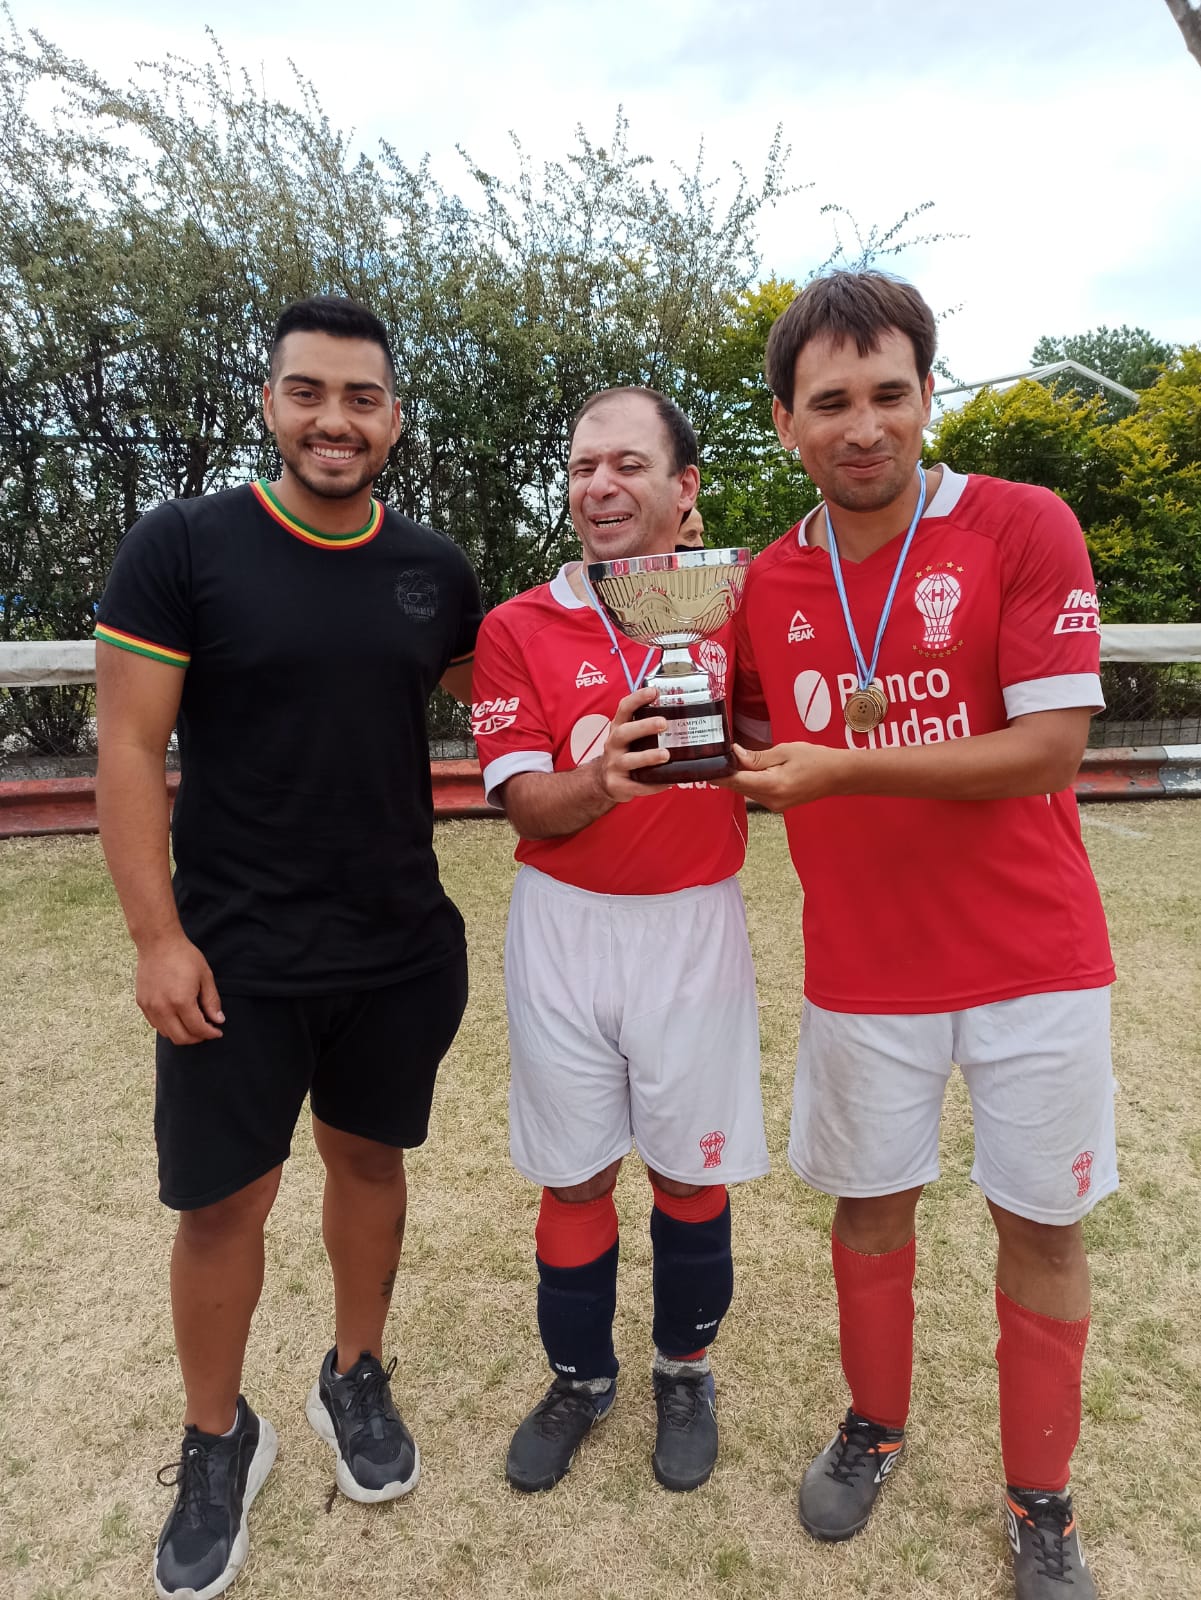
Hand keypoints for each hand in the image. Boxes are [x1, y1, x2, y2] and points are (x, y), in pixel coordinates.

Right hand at [135, 932, 224, 1044]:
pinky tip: (177, 1017)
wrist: (158, 942)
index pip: (197, 1029)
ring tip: (193, 1024)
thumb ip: (212, 1001)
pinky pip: (155, 1024)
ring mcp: (150, 1007)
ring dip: (182, 1034)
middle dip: (197, 1038)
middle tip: (206, 1031)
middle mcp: (163, 1008)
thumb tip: (218, 1020)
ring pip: (167, 1034)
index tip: (218, 1031)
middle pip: (181, 1038)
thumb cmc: (184, 956)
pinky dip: (168, 1026)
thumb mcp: (205, 976)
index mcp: (181, 1001)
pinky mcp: (142, 1003)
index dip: (210, 1033)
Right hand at [597, 685, 671, 801]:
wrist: (604, 781)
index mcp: (618, 728)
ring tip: (666, 755)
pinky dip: (653, 785)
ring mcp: (613, 765)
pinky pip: (636, 786)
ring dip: (647, 756)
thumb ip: (646, 725)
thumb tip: (682, 711)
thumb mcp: (629, 736)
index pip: (624, 709)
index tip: (654, 691)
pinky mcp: (617, 785)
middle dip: (643, 726)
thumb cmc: (625, 753)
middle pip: (624, 732)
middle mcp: (613, 744)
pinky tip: (668, 782)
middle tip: (663, 723)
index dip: (637, 699)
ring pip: (628, 760)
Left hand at [720, 741, 848, 811]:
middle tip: (719, 756)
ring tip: (735, 760)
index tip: (705, 767)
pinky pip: (757, 793)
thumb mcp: (784, 751)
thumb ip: (757, 757)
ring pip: (747, 791)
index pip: (738, 781)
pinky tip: (752, 770)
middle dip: (729, 773)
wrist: (837, 776)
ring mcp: (775, 806)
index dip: (719, 774)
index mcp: (773, 785)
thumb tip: (735, 754)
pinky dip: (751, 782)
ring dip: (740, 778)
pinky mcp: (777, 805)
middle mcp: (772, 800)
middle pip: (740, 787)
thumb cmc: (815, 759)